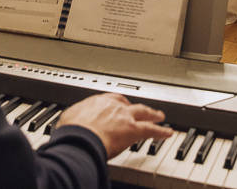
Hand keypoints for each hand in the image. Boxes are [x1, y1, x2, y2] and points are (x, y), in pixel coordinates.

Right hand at [56, 93, 171, 157]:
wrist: (81, 138)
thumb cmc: (72, 131)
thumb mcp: (68, 119)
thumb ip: (74, 119)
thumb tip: (68, 123)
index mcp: (98, 102)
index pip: (111, 99)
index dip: (118, 103)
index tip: (119, 105)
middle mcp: (113, 106)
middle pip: (130, 103)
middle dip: (137, 106)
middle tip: (142, 109)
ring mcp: (125, 117)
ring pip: (144, 112)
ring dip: (153, 114)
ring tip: (160, 115)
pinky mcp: (134, 130)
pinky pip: (152, 130)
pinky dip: (162, 131)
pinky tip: (168, 133)